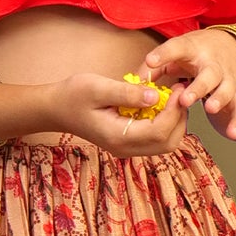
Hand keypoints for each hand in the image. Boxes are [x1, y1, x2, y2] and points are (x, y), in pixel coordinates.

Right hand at [44, 69, 189, 156]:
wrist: (56, 109)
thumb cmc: (73, 95)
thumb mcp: (98, 87)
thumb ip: (128, 93)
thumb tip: (156, 96)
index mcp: (118, 136)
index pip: (159, 131)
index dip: (174, 111)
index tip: (178, 88)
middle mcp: (125, 148)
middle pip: (167, 143)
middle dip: (179, 118)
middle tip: (179, 92)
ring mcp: (127, 148)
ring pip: (165, 144)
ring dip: (174, 122)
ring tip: (172, 97)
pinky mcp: (128, 143)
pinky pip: (155, 139)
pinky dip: (164, 123)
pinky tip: (160, 104)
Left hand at [142, 28, 235, 138]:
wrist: (231, 48)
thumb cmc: (195, 54)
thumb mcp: (175, 52)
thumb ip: (155, 67)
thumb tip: (134, 83)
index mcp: (194, 50)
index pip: (177, 49)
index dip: (164, 55)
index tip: (150, 61)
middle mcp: (213, 64)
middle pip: (209, 74)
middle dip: (198, 87)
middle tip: (184, 100)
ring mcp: (228, 79)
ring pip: (227, 90)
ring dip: (219, 100)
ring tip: (209, 109)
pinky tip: (232, 133)